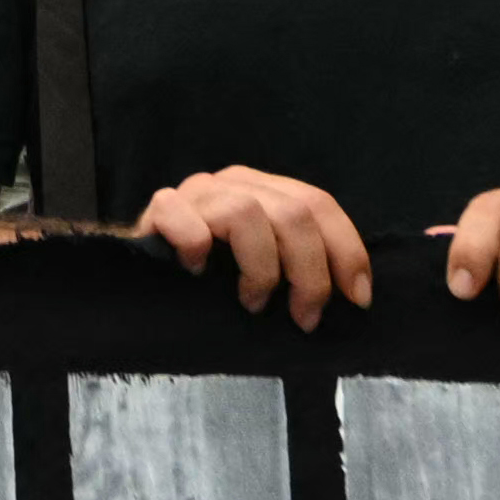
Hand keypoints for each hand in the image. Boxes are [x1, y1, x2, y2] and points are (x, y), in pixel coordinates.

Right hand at [134, 166, 375, 325]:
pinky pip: (188, 223)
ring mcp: (196, 192)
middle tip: (305, 317)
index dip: (346, 251)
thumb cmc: (213, 285)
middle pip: (293, 213)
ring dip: (260, 269)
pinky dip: (198, 249)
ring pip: (247, 214)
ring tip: (253, 303)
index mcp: (266, 190)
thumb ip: (301, 264)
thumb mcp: (268, 269)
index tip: (357, 299)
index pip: (320, 204)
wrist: (141, 284)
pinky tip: (198, 274)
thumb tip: (357, 294)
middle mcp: (234, 182)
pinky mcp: (160, 209)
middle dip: (310, 273)